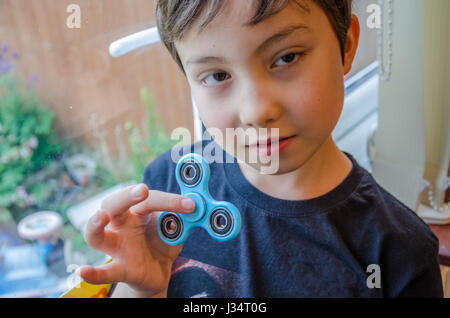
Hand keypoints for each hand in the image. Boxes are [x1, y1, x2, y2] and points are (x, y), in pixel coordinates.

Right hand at [78, 183, 195, 296]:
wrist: (160, 271)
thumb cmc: (162, 242)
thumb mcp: (175, 227)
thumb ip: (183, 217)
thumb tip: (196, 205)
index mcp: (136, 211)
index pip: (147, 199)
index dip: (169, 200)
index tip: (190, 205)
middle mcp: (121, 225)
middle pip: (112, 205)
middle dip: (125, 196)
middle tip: (142, 190)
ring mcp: (117, 247)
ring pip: (95, 235)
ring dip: (95, 225)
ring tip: (101, 216)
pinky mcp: (121, 269)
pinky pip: (105, 271)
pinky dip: (93, 273)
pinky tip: (83, 272)